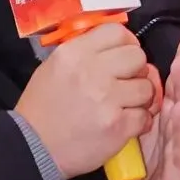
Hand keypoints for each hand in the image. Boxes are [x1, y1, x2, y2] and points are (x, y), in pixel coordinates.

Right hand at [15, 23, 158, 179]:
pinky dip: (138, 122)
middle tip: (125, 83)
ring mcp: (106, 99)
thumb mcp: (53, 67)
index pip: (116, 32)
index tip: (124, 56)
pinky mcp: (117, 126)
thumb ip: (84, 53)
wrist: (33, 148)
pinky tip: (124, 124)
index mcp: (74, 53)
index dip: (126, 43)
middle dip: (136, 70)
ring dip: (140, 98)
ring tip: (125, 106)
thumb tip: (117, 49)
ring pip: (146, 87)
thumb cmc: (42, 109)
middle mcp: (92, 71)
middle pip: (137, 56)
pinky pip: (145, 116)